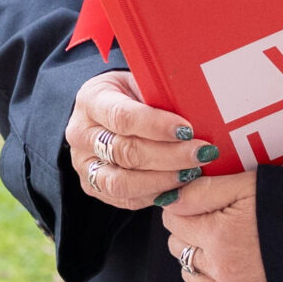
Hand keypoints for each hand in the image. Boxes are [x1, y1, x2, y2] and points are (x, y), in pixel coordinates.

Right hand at [64, 70, 216, 210]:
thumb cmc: (132, 95)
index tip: (188, 130)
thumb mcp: (142, 82)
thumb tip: (199, 109)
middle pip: (124, 152)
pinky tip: (179, 187)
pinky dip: (155, 195)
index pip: (121, 117)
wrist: (107, 113)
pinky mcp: (93, 187)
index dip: (156, 125)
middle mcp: (81, 134)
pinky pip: (125, 200)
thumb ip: (161, 96)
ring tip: (192, 173)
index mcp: (91, 100)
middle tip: (201, 154)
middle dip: (169, 156)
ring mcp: (83, 164)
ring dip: (162, 181)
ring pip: (121, 183)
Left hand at [163, 174, 272, 281]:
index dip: (184, 203)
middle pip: (176, 246)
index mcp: (219, 237)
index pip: (172, 218)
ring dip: (198, 254)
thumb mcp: (251, 186)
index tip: (198, 198)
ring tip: (224, 237)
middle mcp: (221, 270)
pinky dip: (213, 277)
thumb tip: (171, 197)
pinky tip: (233, 259)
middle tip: (214, 214)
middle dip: (188, 228)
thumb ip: (205, 191)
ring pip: (189, 272)